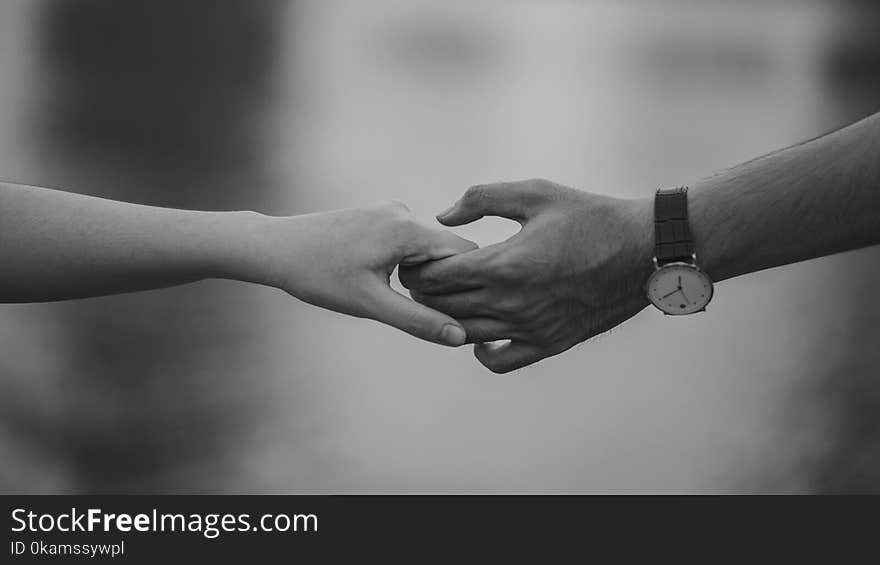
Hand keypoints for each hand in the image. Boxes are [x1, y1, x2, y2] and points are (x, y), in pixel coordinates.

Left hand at [243, 201, 476, 345]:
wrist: (275, 248)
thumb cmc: (318, 275)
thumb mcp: (370, 304)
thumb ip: (418, 320)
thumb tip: (459, 337)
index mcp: (408, 228)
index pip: (466, 253)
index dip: (468, 284)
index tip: (457, 311)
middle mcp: (404, 212)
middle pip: (448, 251)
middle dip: (444, 282)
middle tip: (422, 311)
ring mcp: (390, 211)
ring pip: (428, 248)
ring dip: (423, 275)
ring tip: (392, 295)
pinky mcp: (378, 216)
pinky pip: (409, 242)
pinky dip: (407, 264)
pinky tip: (380, 281)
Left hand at [399, 179, 654, 371]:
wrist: (643, 250)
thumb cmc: (590, 216)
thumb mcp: (536, 193)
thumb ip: (482, 199)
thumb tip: (443, 216)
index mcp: (504, 264)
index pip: (436, 277)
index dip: (417, 269)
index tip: (416, 259)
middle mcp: (511, 303)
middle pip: (443, 307)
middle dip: (424, 292)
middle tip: (422, 279)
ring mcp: (529, 328)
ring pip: (464, 334)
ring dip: (445, 319)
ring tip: (444, 301)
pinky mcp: (548, 343)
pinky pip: (499, 361)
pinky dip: (481, 352)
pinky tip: (481, 333)